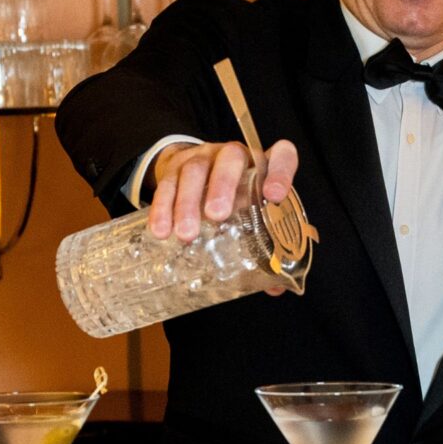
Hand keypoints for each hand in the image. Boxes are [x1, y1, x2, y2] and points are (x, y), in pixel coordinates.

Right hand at [146, 139, 298, 293]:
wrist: (196, 172)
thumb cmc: (235, 199)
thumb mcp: (251, 215)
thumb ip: (265, 248)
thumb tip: (274, 288)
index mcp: (262, 166)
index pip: (282, 155)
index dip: (281, 172)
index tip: (274, 196)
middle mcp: (234, 156)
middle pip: (230, 157)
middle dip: (223, 185)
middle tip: (217, 215)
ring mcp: (203, 158)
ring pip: (194, 171)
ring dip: (188, 203)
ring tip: (186, 235)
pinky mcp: (175, 168)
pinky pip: (166, 184)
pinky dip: (162, 208)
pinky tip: (161, 232)